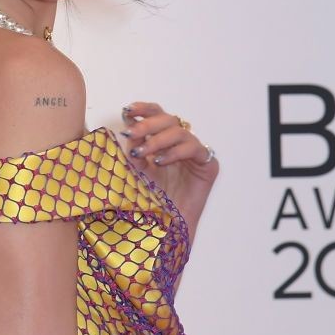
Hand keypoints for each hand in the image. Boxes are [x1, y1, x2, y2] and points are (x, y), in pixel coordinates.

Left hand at [119, 101, 218, 244]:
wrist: (166, 225)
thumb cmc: (151, 198)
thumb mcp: (137, 168)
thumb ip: (135, 148)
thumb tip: (129, 127)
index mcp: (163, 138)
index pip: (157, 114)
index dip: (144, 109)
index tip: (126, 110)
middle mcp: (180, 142)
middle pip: (168, 119)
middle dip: (147, 124)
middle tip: (131, 133)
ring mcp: (195, 152)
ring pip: (179, 131)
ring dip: (158, 140)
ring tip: (143, 153)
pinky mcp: (208, 164)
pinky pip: (193, 148)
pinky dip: (174, 152)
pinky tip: (160, 162)